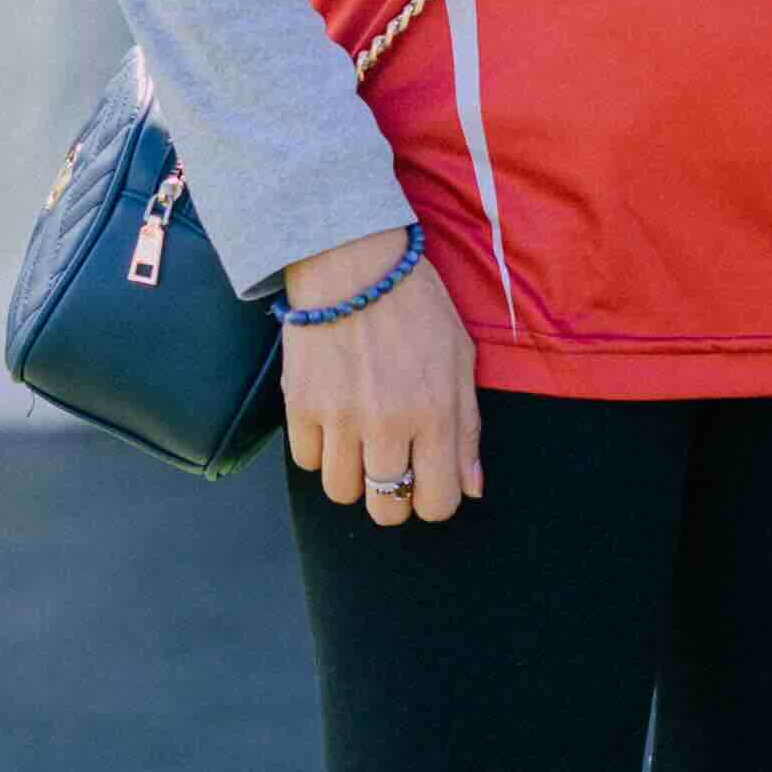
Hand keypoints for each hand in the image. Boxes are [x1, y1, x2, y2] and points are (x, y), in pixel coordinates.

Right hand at [281, 224, 483, 531]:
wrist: (354, 261)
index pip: (437, 502)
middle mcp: (388, 423)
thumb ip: (467, 428)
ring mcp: (341, 417)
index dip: (434, 500)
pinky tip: (333, 420)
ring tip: (360, 442)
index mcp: (436, 412)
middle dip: (393, 498)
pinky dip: (319, 450)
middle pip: (387, 509)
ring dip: (353, 476)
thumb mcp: (460, 358)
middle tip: (392, 467)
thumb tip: (471, 488)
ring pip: (343, 492)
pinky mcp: (301, 405)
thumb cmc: (415, 306)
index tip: (427, 483)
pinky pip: (307, 462)